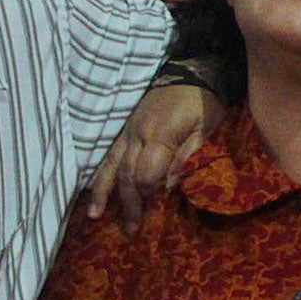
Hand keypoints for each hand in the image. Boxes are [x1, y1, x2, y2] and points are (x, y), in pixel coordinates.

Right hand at [89, 84, 225, 229]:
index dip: (148, 195)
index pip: (145, 174)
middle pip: (127, 174)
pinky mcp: (126, 127)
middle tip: (131, 229)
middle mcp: (138, 134)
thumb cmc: (203, 101)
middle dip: (128, 204)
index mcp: (160, 135)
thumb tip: (170, 186)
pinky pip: (109, 153)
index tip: (152, 213)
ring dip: (103, 192)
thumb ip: (188, 156)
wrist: (191, 70)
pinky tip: (94, 189)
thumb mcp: (206, 128)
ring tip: (95, 216)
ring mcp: (128, 130)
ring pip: (111, 164)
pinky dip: (101, 173)